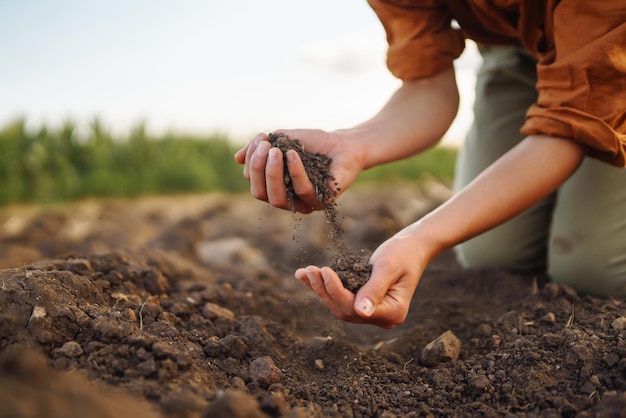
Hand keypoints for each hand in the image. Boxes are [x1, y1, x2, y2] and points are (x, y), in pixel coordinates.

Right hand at [234, 129, 364, 212]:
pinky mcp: (321, 202)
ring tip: (276, 151)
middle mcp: (286, 199)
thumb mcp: (283, 140)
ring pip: (276, 200)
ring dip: (272, 174)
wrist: (343, 143)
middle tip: (266, 146)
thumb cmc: (312, 143)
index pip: (253, 180)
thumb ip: (261, 148)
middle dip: (258, 169)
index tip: (261, 138)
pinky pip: (303, 191)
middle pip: (260, 193)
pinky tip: (292, 155)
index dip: (252, 160)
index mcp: (274, 186)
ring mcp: (303, 203)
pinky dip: (295, 173)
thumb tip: (237, 158)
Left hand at [295, 227, 428, 327]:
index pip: (357, 308)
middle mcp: (381, 317)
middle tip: (310, 270)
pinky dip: (323, 286)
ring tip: (305, 272)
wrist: (412, 246)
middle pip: (345, 309)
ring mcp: (371, 312)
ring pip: (339, 305)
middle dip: (325, 290)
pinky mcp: (362, 303)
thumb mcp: (388, 268)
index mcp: (392, 313)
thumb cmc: (403, 253)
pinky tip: (306, 275)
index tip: (325, 271)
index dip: (337, 291)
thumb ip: (374, 289)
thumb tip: (361, 312)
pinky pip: (340, 297)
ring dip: (320, 288)